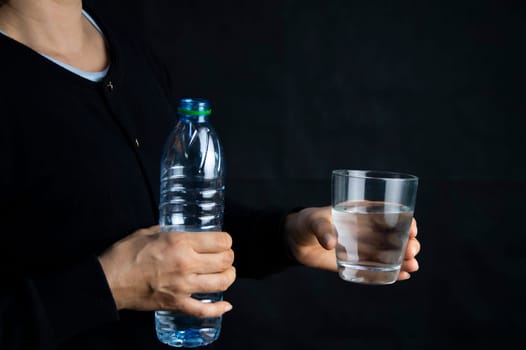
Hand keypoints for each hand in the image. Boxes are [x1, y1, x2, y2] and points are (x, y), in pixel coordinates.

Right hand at [98, 225, 235, 317]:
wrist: (107, 281)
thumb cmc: (124, 254)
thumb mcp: (148, 232)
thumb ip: (168, 231)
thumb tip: (180, 231)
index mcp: (180, 243)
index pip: (220, 241)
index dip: (226, 240)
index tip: (222, 241)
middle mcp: (186, 264)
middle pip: (225, 260)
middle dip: (229, 257)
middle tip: (224, 256)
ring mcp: (183, 286)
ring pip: (222, 283)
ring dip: (228, 277)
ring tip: (226, 274)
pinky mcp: (177, 304)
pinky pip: (204, 311)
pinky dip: (218, 309)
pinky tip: (226, 305)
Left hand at [284, 206, 419, 280]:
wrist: (295, 241)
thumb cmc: (305, 223)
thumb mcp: (313, 221)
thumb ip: (322, 229)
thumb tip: (331, 243)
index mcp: (361, 212)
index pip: (388, 213)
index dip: (404, 219)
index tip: (411, 228)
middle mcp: (366, 229)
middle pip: (395, 235)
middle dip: (408, 242)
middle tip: (411, 251)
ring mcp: (363, 246)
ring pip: (391, 252)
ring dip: (404, 258)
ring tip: (412, 267)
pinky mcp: (358, 262)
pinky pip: (379, 267)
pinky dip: (392, 271)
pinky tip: (403, 276)